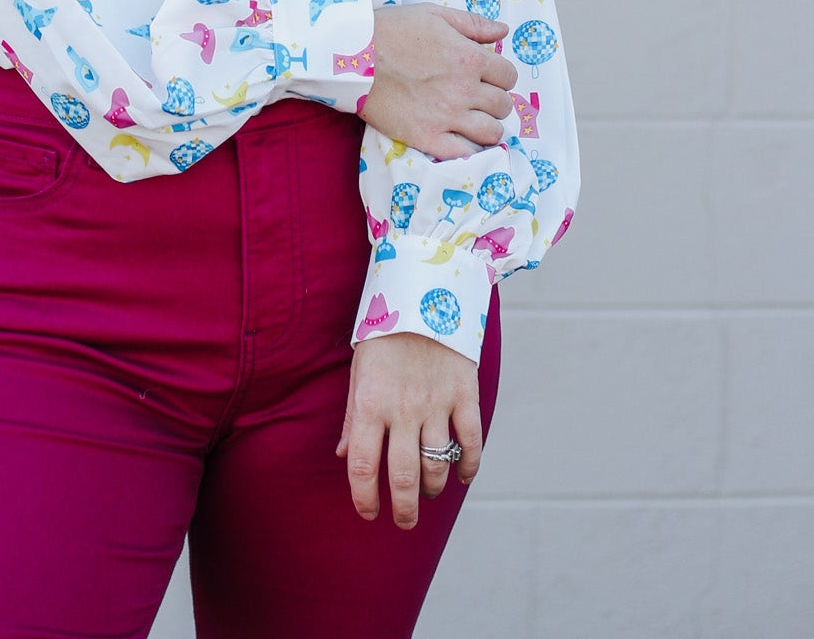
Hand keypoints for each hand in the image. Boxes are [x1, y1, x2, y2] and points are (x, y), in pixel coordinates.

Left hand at [336, 331, 481, 528]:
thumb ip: (352, 416)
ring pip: (437, 464)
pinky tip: (461, 476)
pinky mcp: (464, 394)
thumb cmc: (384, 334)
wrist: (423, 292)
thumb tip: (343, 455)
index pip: (362, 466)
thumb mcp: (359, 370)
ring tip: (428, 491)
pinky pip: (470, 441)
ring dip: (432, 487)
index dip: (364, 498)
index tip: (368, 513)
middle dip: (403, 508)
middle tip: (404, 521)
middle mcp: (402, 409)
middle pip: (402, 477)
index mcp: (370, 403)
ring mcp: (436, 403)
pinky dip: (468, 466)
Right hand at [362, 5, 517, 156]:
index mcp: (470, 59)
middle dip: (496, 99)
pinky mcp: (427, 137)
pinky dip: (469, 149)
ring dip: (488, 125)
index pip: (508, 76)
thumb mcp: (435, 14)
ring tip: (473, 119)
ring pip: (491, 132)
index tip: (488, 75)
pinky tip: (461, 139)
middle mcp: (464, 90)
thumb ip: (474, 24)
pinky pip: (464, 154)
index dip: (501, 75)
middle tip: (479, 97)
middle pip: (503, 104)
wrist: (352, 55)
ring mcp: (447, 117)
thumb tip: (503, 32)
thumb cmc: (392, 30)